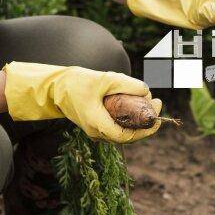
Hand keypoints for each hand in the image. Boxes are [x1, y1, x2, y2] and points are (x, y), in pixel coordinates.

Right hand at [3, 62, 161, 142]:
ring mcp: (96, 131)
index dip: (144, 130)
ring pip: (123, 132)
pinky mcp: (97, 125)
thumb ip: (126, 84)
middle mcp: (96, 131)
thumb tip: (146, 92)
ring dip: (139, 120)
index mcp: (96, 123)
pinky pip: (118, 127)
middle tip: (158, 103)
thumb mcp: (104, 78)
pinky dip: (130, 119)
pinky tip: (137, 104)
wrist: (56, 88)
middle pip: (127, 136)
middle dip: (145, 122)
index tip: (157, 117)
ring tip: (151, 101)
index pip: (125, 136)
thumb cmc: (77, 82)